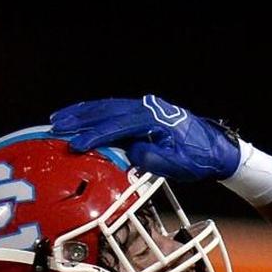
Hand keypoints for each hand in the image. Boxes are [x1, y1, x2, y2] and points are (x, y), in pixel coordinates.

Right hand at [50, 95, 240, 181]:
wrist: (216, 149)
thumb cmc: (198, 158)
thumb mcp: (178, 164)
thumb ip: (154, 159)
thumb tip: (131, 153)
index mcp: (155, 118)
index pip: (119, 126)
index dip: (96, 135)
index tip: (77, 145)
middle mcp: (148, 107)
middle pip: (107, 111)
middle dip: (80, 119)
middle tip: (56, 127)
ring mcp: (145, 107)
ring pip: (107, 107)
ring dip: (82, 113)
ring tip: (58, 119)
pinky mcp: (142, 113)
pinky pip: (113, 110)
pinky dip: (94, 113)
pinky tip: (79, 116)